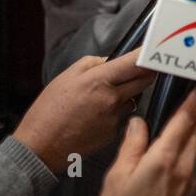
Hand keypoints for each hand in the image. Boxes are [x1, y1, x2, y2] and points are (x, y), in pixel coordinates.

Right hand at [13, 54, 154, 175]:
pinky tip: (97, 115)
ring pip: (134, 98)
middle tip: (137, 69)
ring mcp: (115, 117)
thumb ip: (94, 63)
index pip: (135, 63)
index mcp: (98, 80)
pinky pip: (123, 116)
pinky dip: (116, 112)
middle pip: (145, 80)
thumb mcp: (67, 76)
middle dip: (145, 72)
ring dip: (128, 94)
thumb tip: (113, 60)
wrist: (40, 147)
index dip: (149, 54)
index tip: (156, 49)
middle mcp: (111, 99)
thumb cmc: (48, 112)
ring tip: (102, 98)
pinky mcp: (114, 133)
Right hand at [98, 85, 195, 195]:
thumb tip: (139, 122)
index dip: (193, 99)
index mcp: (165, 158)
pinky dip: (184, 153)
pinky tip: (167, 157)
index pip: (186, 119)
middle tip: (185, 104)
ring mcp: (188, 180)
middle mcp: (183, 167)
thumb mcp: (117, 175)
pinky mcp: (187, 192)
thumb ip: (132, 144)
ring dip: (189, 135)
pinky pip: (191, 164)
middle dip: (195, 115)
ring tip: (171, 130)